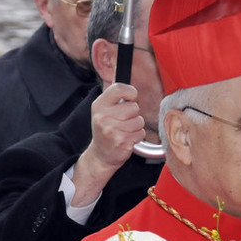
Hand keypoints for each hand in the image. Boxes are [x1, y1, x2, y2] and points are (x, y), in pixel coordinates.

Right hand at [72, 83, 145, 205]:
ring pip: (139, 121)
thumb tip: (129, 85)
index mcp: (99, 105)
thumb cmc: (106, 129)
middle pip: (134, 107)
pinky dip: (138, 136)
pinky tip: (127, 138)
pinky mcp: (122, 142)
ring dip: (136, 126)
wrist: (100, 155)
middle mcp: (103, 117)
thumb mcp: (103, 110)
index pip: (120, 88)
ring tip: (125, 130)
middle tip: (124, 121)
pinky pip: (141, 133)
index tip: (131, 98)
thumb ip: (115, 97)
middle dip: (134, 114)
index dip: (131, 92)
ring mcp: (112, 130)